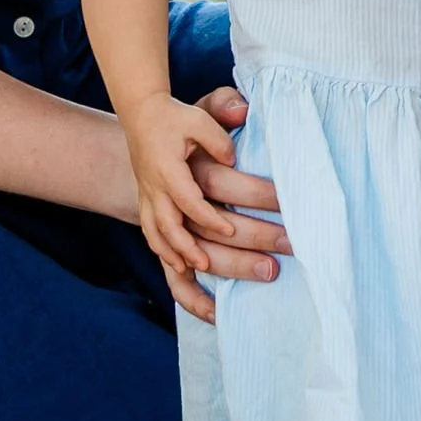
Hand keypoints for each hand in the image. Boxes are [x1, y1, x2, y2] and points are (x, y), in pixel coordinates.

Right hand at [126, 93, 257, 293]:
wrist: (141, 112)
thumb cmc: (173, 116)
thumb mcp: (199, 119)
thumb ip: (218, 139)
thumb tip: (232, 160)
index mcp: (167, 169)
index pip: (188, 201)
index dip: (209, 218)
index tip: (230, 230)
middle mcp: (153, 186)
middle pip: (166, 225)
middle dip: (186, 248)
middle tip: (206, 264)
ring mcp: (146, 193)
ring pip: (153, 231)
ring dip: (169, 252)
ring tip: (187, 270)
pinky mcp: (145, 197)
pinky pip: (148, 228)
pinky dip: (159, 247)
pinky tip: (174, 260)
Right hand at [165, 87, 289, 325]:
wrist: (138, 127)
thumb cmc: (176, 119)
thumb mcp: (199, 110)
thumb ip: (221, 111)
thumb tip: (244, 114)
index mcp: (170, 169)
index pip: (196, 196)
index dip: (216, 214)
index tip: (248, 222)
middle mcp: (160, 197)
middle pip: (197, 230)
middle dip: (242, 243)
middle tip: (281, 255)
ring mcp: (156, 216)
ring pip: (180, 253)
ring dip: (217, 267)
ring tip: (260, 274)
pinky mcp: (157, 230)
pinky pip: (167, 268)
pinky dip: (188, 293)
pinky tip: (215, 311)